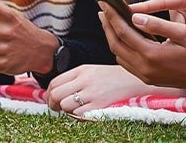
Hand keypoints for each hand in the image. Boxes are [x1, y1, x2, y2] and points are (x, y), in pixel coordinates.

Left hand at [46, 65, 171, 114]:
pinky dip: (78, 116)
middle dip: (53, 105)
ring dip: (66, 111)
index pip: (54, 83)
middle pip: (55, 94)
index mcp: (82, 70)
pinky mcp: (99, 105)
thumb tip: (57, 91)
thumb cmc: (115, 77)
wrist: (136, 81)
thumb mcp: (94, 71)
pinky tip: (86, 113)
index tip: (53, 100)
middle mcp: (85, 80)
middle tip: (59, 109)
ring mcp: (92, 92)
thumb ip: (76, 78)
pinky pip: (78, 114)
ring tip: (74, 110)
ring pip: (64, 105)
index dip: (49, 95)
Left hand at [99, 3, 185, 90]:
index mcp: (152, 55)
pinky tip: (125, 38)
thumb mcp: (183, 33)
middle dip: (107, 26)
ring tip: (111, 21)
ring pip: (120, 55)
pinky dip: (122, 49)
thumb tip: (134, 16)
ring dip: (113, 38)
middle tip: (102, 10)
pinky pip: (128, 63)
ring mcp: (146, 76)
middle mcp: (145, 69)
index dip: (112, 16)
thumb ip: (158, 24)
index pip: (123, 32)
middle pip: (116, 45)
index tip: (104, 3)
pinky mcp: (149, 79)